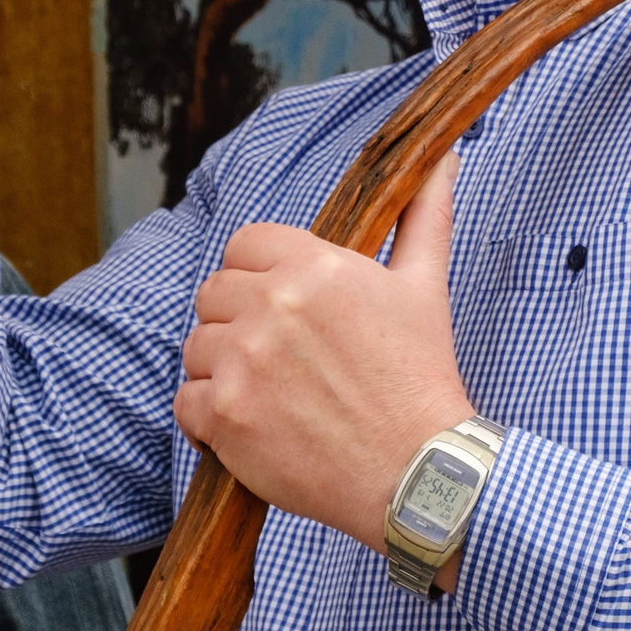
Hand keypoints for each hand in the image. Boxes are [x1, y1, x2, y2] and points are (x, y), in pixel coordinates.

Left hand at [177, 157, 473, 573]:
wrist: (416, 472)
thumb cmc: (421, 379)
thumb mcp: (425, 288)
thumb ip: (424, 216)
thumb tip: (444, 159)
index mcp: (315, 267)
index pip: (245, 244)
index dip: (258, 274)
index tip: (281, 307)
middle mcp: (273, 306)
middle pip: (213, 293)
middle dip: (237, 321)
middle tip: (279, 356)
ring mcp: (244, 361)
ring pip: (196, 346)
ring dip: (222, 368)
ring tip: (270, 393)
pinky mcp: (225, 416)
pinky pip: (186, 401)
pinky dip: (209, 418)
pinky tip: (253, 425)